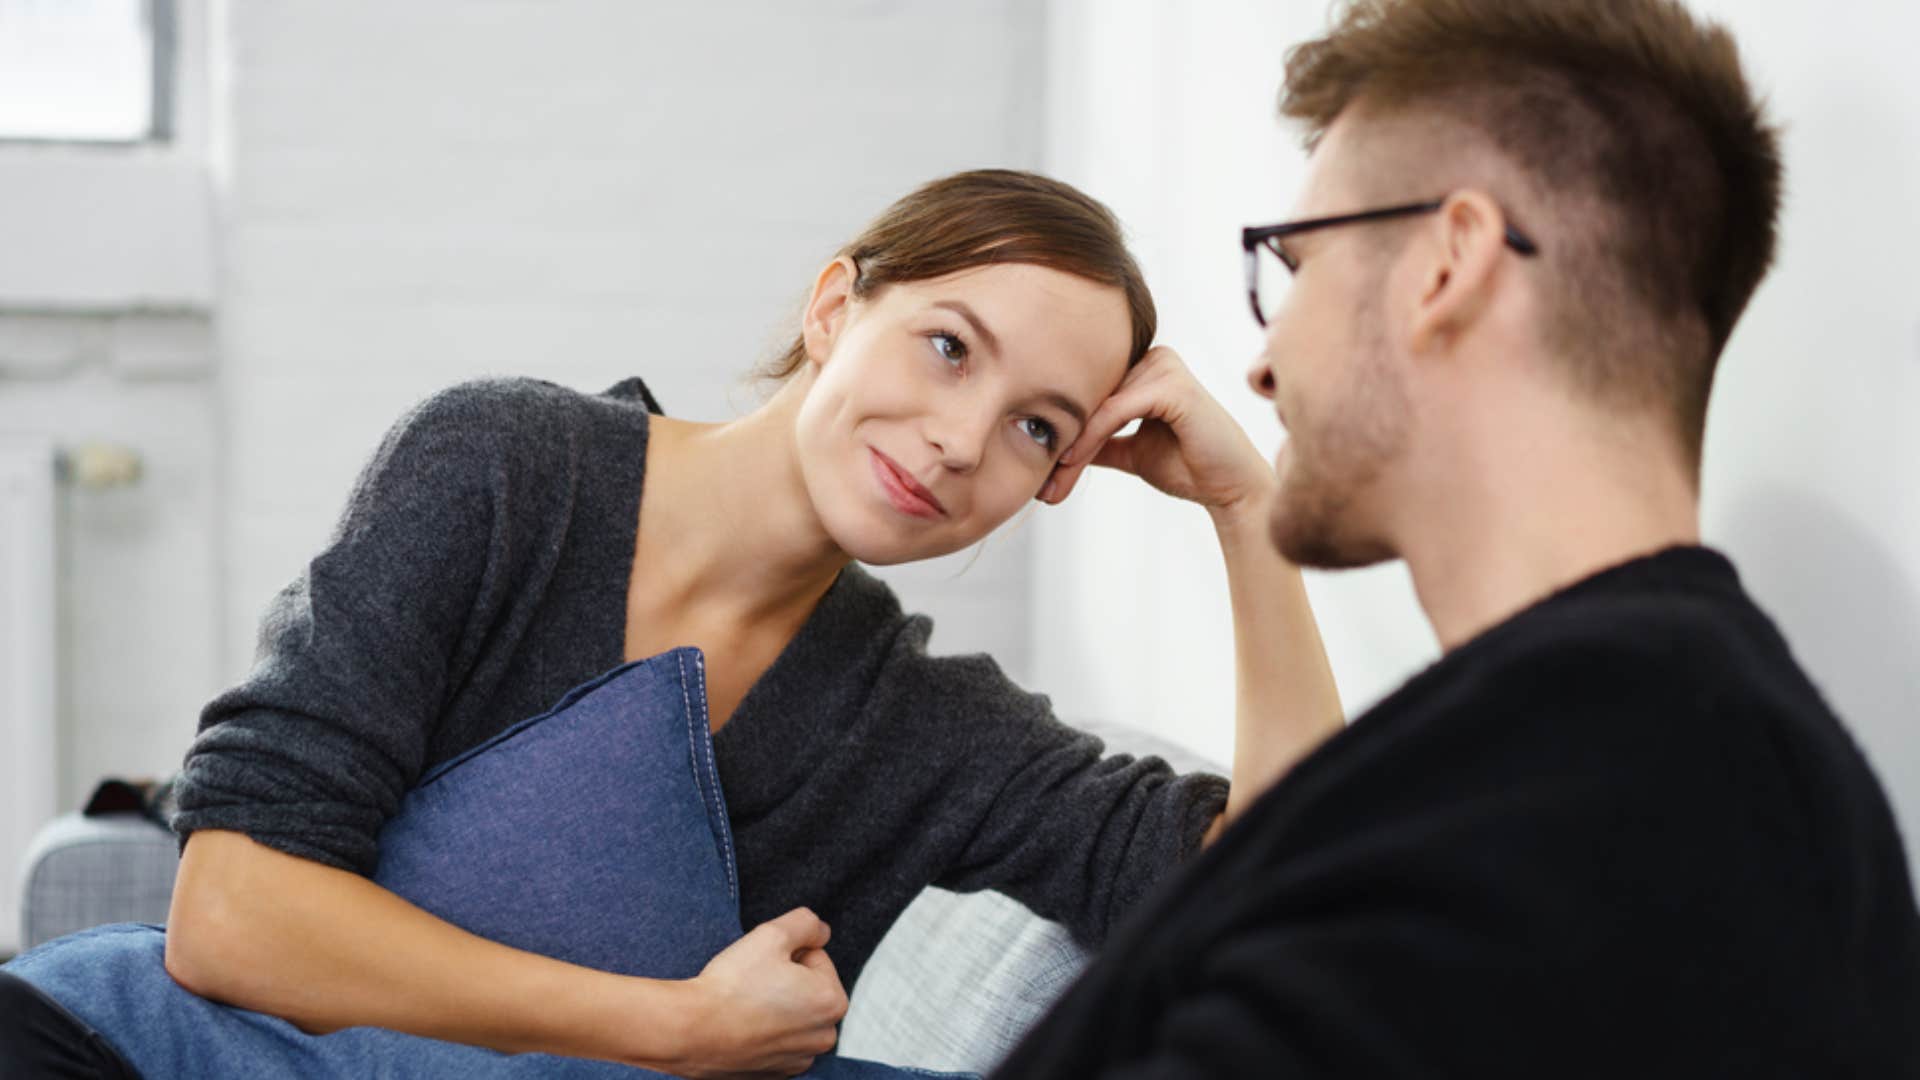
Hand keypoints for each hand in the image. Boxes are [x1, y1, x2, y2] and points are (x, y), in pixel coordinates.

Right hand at [675, 908, 848, 1078]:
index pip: (815, 957)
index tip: (763, 964)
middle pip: (808, 989)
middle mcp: (823, 1036)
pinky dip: (764, 1031)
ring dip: (776, 1005)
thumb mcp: (772, 934)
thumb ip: (806, 923)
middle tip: (754, 982)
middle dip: (786, 980)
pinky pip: (776, 1041)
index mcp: (832, 1001)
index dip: (787, 953)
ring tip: (746, 1004)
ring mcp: (800, 1058)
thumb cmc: (731, 986)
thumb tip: (820, 931)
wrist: (691, 1031)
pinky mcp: (776, 1073)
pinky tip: (742, 1025)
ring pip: (792, 1015)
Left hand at [1042, 345, 1272, 522]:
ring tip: (1052, 482)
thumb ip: (1098, 441)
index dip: (1060, 428)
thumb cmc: (1188, 466)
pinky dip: (1091, 436)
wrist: (1230, 489)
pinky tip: (1071, 460)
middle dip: (1062, 440)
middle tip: (1040, 484)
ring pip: (1098, 405)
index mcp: (1143, 367)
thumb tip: (1054, 443)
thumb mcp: (1129, 450)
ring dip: (1071, 445)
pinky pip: (1116, 410)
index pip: (1089, 392)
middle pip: (1090, 397)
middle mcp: (1154, 358)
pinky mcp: (1173, 385)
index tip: (1036, 468)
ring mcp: (1165, 366)